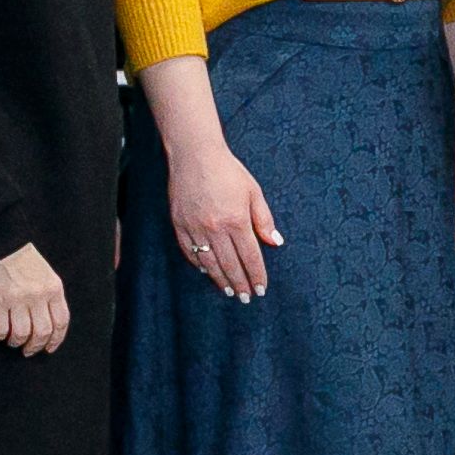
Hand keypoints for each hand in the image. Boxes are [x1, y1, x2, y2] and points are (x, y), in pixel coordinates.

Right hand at [0, 242, 70, 356]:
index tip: (50, 348)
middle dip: (36, 346)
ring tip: (13, 342)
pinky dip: (0, 336)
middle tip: (29, 350)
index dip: (56, 339)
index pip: (61, 321)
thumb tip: (51, 324)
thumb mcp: (47, 275)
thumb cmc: (23, 261)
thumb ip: (51, 296)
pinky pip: (0, 329)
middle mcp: (37, 295)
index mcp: (54, 288)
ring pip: (21, 334)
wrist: (0, 244)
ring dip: (17, 342)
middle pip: (43, 332)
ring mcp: (16, 299)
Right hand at [167, 137, 284, 301]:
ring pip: (209, 262)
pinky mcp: (179, 224)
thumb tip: (275, 242)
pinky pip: (189, 251)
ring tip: (229, 291)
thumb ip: (263, 220)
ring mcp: (194, 227)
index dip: (256, 275)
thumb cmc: (229, 172)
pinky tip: (208, 272)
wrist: (195, 156)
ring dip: (220, 279)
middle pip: (229, 264)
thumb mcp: (254, 192)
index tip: (261, 288)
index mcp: (236, 221)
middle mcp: (215, 228)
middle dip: (240, 283)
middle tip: (247, 298)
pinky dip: (199, 264)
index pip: (249, 257)